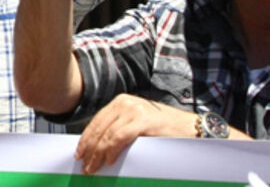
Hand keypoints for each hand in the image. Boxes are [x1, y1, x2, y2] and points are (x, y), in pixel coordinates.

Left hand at [75, 94, 196, 174]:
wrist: (190, 127)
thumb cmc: (163, 129)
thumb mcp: (137, 123)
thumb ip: (120, 128)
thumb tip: (98, 146)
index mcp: (121, 102)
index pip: (97, 121)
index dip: (86, 138)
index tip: (79, 153)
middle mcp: (125, 103)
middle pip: (99, 127)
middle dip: (89, 148)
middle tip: (83, 164)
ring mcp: (134, 110)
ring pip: (107, 134)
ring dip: (97, 153)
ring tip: (92, 168)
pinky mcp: (142, 121)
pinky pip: (119, 137)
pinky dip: (111, 150)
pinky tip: (108, 161)